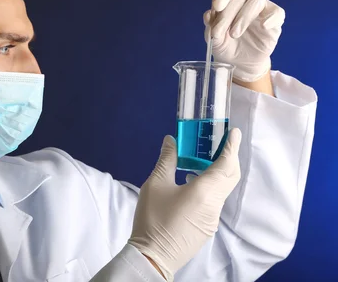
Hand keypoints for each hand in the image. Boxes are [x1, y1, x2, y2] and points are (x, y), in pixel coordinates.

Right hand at [128, 129, 241, 280]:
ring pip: (224, 188)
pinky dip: (212, 184)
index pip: (226, 164)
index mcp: (204, 191)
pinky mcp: (208, 225)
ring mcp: (213, 217)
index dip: (231, 146)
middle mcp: (215, 203)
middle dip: (229, 157)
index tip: (234, 132)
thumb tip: (171, 141)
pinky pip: (216, 199)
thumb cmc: (153, 218)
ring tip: (204, 159)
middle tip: (221, 142)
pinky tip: (194, 181)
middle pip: (230, 176)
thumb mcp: (155, 184)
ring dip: (220, 171)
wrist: (153, 255)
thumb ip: (167, 160)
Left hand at [203, 0, 284, 81]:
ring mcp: (262, 8)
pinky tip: (264, 26)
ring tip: (233, 35)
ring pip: (256, 2)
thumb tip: (208, 15)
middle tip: (218, 33)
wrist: (239, 62)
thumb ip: (211, 26)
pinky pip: (277, 13)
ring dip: (243, 18)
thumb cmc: (226, 45)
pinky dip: (271, 18)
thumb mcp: (214, 38)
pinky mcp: (275, 19)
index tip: (216, 6)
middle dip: (226, 15)